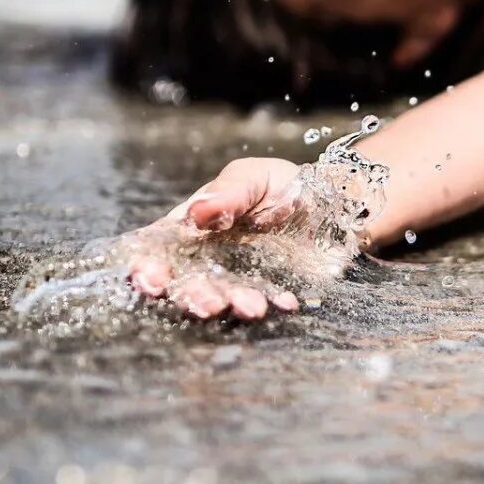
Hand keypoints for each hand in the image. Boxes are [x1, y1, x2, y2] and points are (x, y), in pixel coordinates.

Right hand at [122, 157, 337, 320]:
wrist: (335, 201)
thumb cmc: (283, 184)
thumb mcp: (255, 176)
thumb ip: (228, 193)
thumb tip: (197, 213)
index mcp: (193, 228)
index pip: (158, 250)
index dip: (148, 268)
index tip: (153, 280)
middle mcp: (210, 259)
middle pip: (186, 285)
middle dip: (192, 298)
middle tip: (208, 303)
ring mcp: (241, 280)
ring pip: (224, 302)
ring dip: (232, 307)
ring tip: (252, 306)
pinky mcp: (272, 293)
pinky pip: (268, 307)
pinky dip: (275, 307)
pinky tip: (286, 301)